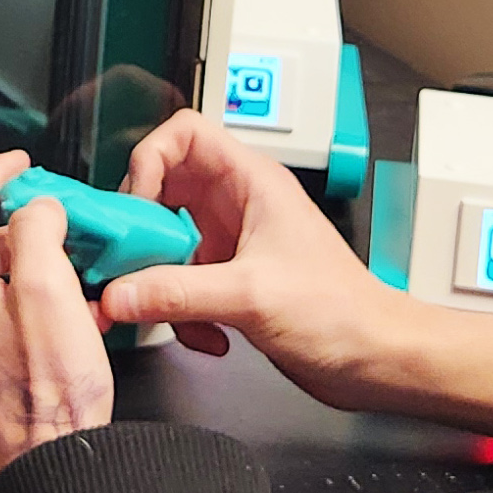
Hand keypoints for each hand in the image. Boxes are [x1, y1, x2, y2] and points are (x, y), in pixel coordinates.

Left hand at [0, 150, 115, 488]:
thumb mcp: (53, 293)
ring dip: (20, 288)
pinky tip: (50, 346)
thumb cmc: (52, 397)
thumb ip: (37, 234)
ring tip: (71, 302)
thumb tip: (34, 209)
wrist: (45, 478)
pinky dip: (13, 328)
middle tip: (62, 240)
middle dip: (17, 238)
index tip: (18, 165)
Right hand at [101, 111, 492, 445]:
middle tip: (129, 264)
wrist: (375, 358)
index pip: (184, 134)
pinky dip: (182, 313)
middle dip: (142, 232)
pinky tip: (210, 338)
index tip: (135, 208)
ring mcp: (234, 244)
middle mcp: (239, 206)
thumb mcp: (250, 295)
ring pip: (167, 243)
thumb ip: (177, 293)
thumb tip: (117, 293)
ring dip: (160, 282)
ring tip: (171, 311)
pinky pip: (181, 284)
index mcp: (252, 182)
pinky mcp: (232, 282)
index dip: (149, 161)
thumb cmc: (343, 312)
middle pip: (164, 191)